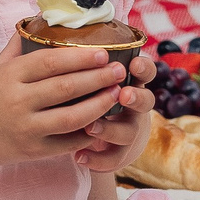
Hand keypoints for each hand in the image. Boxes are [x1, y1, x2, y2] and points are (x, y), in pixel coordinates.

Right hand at [0, 35, 130, 168]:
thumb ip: (20, 44)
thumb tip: (44, 18)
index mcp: (10, 75)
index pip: (50, 62)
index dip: (80, 57)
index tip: (103, 52)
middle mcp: (17, 101)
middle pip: (65, 88)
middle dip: (97, 78)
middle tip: (120, 70)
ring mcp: (25, 129)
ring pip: (70, 118)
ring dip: (98, 106)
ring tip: (116, 94)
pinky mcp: (32, 151)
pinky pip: (66, 143)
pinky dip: (86, 133)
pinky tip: (102, 123)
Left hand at [74, 57, 152, 172]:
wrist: (107, 133)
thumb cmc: (92, 93)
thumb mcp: (93, 75)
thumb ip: (82, 62)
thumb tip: (52, 39)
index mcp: (130, 81)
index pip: (145, 71)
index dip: (144, 68)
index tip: (133, 63)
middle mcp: (134, 106)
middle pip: (146, 102)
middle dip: (136, 97)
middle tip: (123, 94)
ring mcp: (129, 130)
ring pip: (128, 132)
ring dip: (110, 129)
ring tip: (90, 127)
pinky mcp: (120, 153)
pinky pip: (114, 159)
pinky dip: (97, 159)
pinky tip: (79, 156)